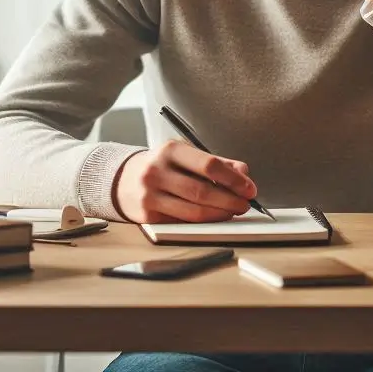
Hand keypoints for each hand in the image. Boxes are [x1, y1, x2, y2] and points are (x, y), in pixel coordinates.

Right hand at [112, 140, 258, 223]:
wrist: (123, 179)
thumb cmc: (164, 166)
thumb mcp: (187, 155)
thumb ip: (217, 162)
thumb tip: (244, 173)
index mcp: (171, 150)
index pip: (209, 165)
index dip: (233, 179)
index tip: (249, 188)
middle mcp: (157, 171)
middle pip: (202, 191)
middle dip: (229, 200)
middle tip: (245, 204)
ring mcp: (150, 195)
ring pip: (193, 211)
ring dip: (219, 214)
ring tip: (233, 211)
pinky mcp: (148, 217)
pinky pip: (182, 222)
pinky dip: (203, 222)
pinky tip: (215, 218)